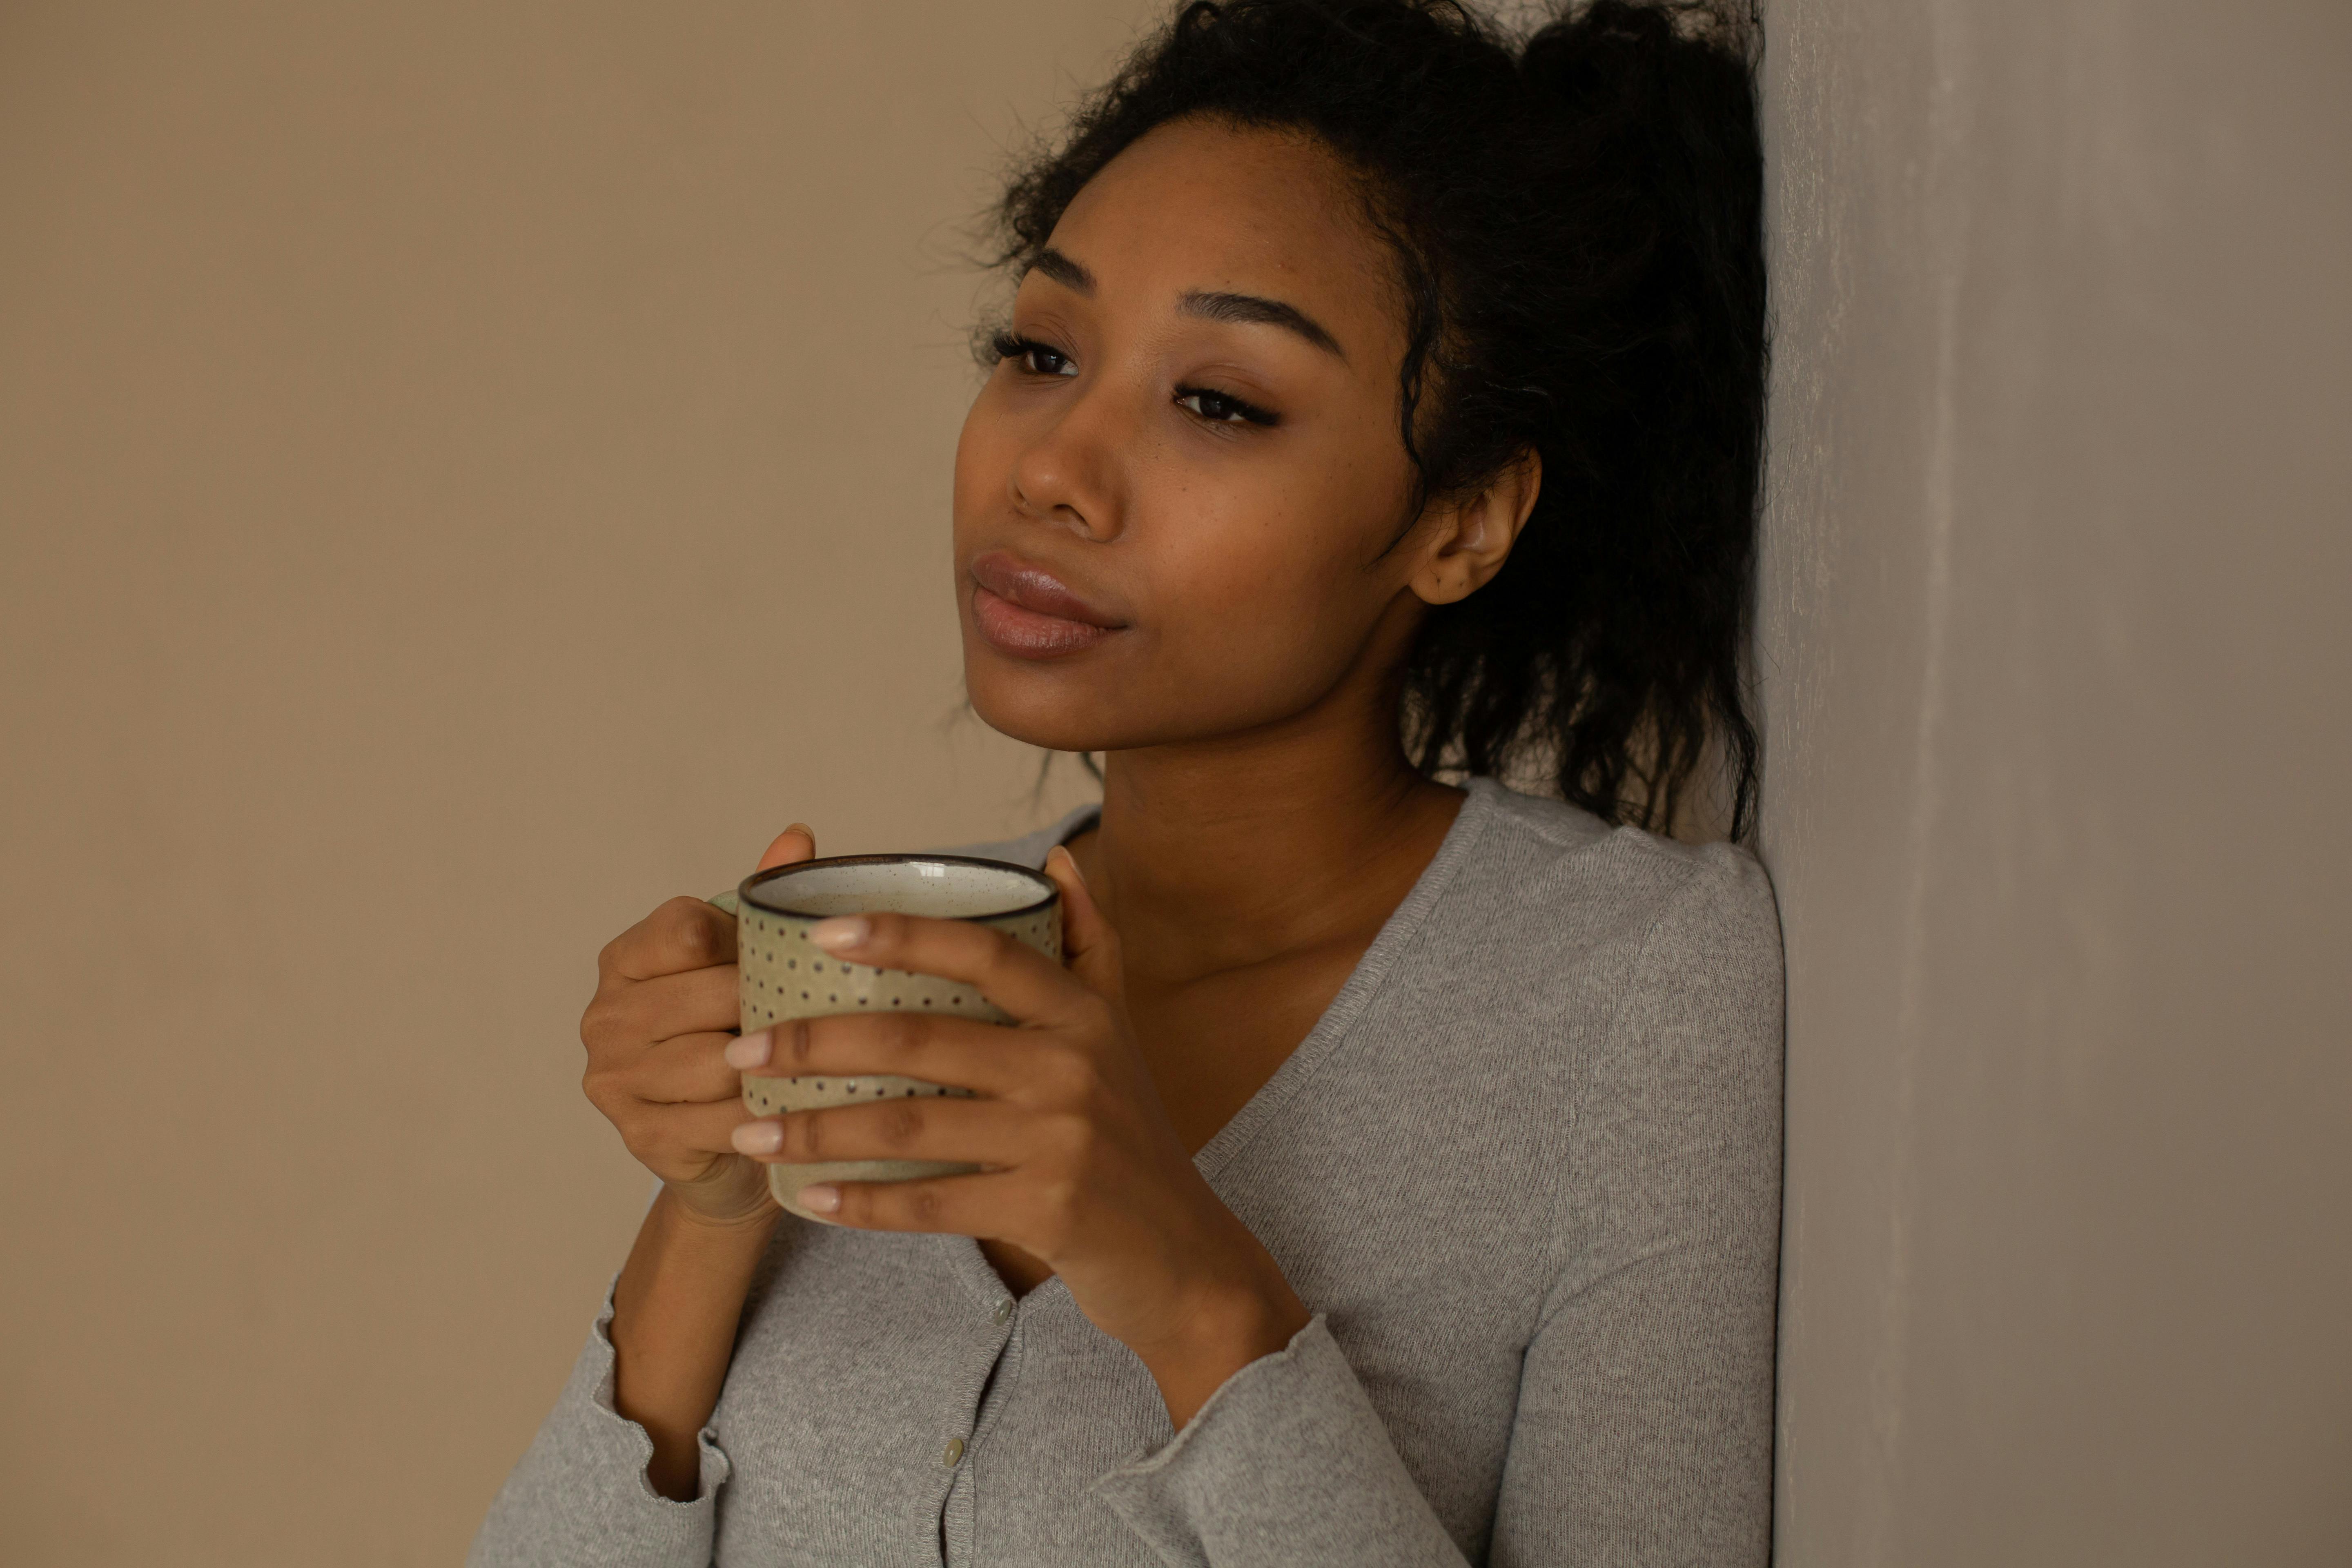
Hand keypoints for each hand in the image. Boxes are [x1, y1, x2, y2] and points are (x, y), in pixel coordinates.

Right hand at [580, 823, 817, 1230]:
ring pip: (718, 1063)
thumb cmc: (735, 1033)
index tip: (777, 961)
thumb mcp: (744, 963)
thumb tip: (799, 833)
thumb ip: (761, 903)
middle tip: (818, 1018)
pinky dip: (767, 1117)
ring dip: (774, 1067)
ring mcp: (615, 1080)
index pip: (687, 930)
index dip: (744, 944)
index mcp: (625, 959)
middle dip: (771, 1008)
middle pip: (712, 996)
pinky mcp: (640, 1137)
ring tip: (813, 1063)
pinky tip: (796, 1113)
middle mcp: (605, 1015)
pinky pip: (721, 1121)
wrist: (723, 1144)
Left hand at [720, 845, 1310, 1422]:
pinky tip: (812, 1200)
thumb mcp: (1119, 1035)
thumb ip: (1090, 945)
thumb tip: (1058, 860)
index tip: (820, 933)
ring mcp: (1061, 1141)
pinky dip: (864, 1204)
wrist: (1183, 1255)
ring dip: (817, 1130)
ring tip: (751, 1131)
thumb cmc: (1131, 1138)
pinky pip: (932, 1204)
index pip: (984, 952)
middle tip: (742, 1049)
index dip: (900, 935)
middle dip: (816, 1043)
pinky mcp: (1047, 1211)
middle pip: (920, 1040)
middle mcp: (1073, 1067)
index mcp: (1081, 1014)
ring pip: (910, 1126)